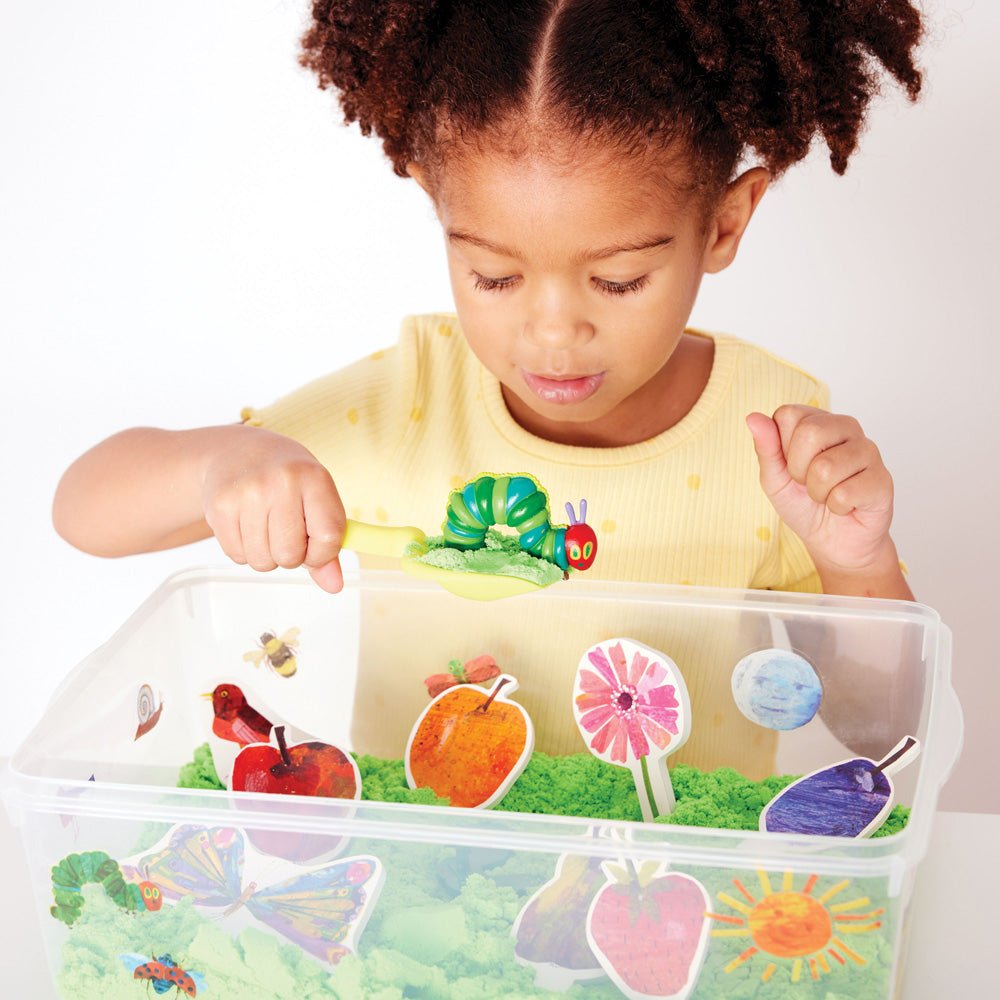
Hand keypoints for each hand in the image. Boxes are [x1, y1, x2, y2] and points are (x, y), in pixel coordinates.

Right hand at [201, 427, 345, 592]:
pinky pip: (237, 556)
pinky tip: (246, 524)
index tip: (315, 547)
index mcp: (315, 478)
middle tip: (286, 532)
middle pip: (290, 555)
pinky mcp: (219, 506)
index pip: (328, 537)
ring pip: (262, 561)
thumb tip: (334, 585)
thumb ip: (329, 543)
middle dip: (291, 556)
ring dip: (266, 555)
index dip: (322, 554)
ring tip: (265, 526)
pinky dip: (244, 550)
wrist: (239, 452)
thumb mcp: (317, 499)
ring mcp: (247, 493)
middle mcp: (281, 482)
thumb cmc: (288, 480)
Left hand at [746, 405, 902, 585]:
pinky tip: (846, 505)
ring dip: (817, 493)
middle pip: (809, 432)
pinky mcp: (882, 478)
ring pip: (826, 466)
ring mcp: (868, 450)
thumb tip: (753, 418)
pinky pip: (845, 492)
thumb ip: (765, 448)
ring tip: (827, 495)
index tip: (792, 466)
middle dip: (798, 470)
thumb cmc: (803, 504)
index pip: (788, 415)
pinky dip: (836, 507)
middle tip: (808, 483)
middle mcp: (846, 427)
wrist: (834, 541)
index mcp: (817, 420)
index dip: (782, 448)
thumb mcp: (774, 478)